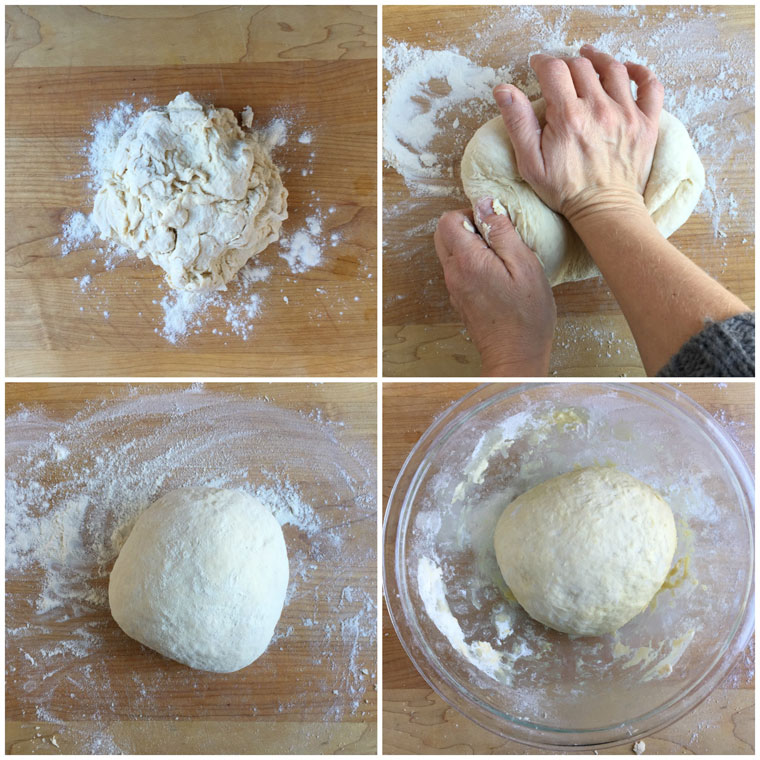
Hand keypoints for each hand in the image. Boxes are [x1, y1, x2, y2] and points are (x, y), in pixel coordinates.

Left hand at [434, 199, 556, 375]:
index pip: (448, 220)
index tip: (494, 223)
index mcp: (467, 261)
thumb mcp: (524, 264)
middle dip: (466, 227)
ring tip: (500, 257)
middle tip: (496, 237)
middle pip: (443, 234)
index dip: (471, 213)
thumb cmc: (526, 314)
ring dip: (470, 246)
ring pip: (450, 253)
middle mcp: (454, 274)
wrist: (515, 354)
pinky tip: (497, 274)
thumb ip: (501, 232)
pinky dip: (473, 264)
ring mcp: (454, 288)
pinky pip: (459, 271)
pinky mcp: (460, 299)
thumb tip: (485, 204)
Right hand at [493, 45, 663, 224]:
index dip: (542, 62)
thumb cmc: (565, 191)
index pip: (554, 70)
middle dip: (567, 63)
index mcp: (568, 117)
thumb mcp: (530, 163)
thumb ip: (518, 123)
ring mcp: (626, 114)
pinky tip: (627, 71)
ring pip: (614, 68)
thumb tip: (503, 90)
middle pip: (583, 66)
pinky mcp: (646, 123)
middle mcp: (599, 109)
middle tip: (560, 71)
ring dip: (599, 59)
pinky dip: (640, 72)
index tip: (537, 65)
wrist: (603, 211)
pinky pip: (650, 86)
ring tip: (588, 59)